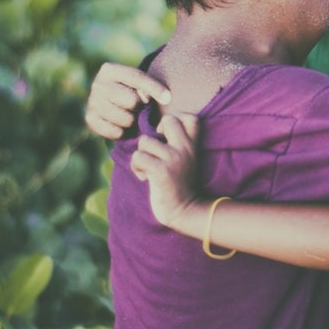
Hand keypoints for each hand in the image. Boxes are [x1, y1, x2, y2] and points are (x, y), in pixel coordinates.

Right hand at [85, 62, 170, 139]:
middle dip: (140, 107)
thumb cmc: (131, 90)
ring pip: (126, 119)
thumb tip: (165, 98)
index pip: (137, 78)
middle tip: (138, 107)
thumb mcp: (140, 83)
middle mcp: (97, 84)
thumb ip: (151, 87)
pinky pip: (116, 132)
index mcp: (110, 70)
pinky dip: (123, 132)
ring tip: (130, 115)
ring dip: (133, 121)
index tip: (168, 99)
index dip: (154, 89)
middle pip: (132, 101)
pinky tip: (121, 125)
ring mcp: (92, 102)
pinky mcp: (90, 119)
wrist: (111, 102)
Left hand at [130, 114, 201, 229]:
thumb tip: (155, 131)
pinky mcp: (161, 171)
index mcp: (192, 146)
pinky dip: (136, 168)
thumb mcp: (186, 161)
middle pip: (169, 120)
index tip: (167, 134)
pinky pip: (138, 157)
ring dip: (141, 156)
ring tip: (148, 169)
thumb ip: (177, 145)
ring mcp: (174, 159)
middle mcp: (185, 149)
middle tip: (154, 148)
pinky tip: (145, 177)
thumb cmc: (180, 186)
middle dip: (155, 131)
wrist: (185, 211)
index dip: (176, 119)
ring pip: (145, 141)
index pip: (191, 118)